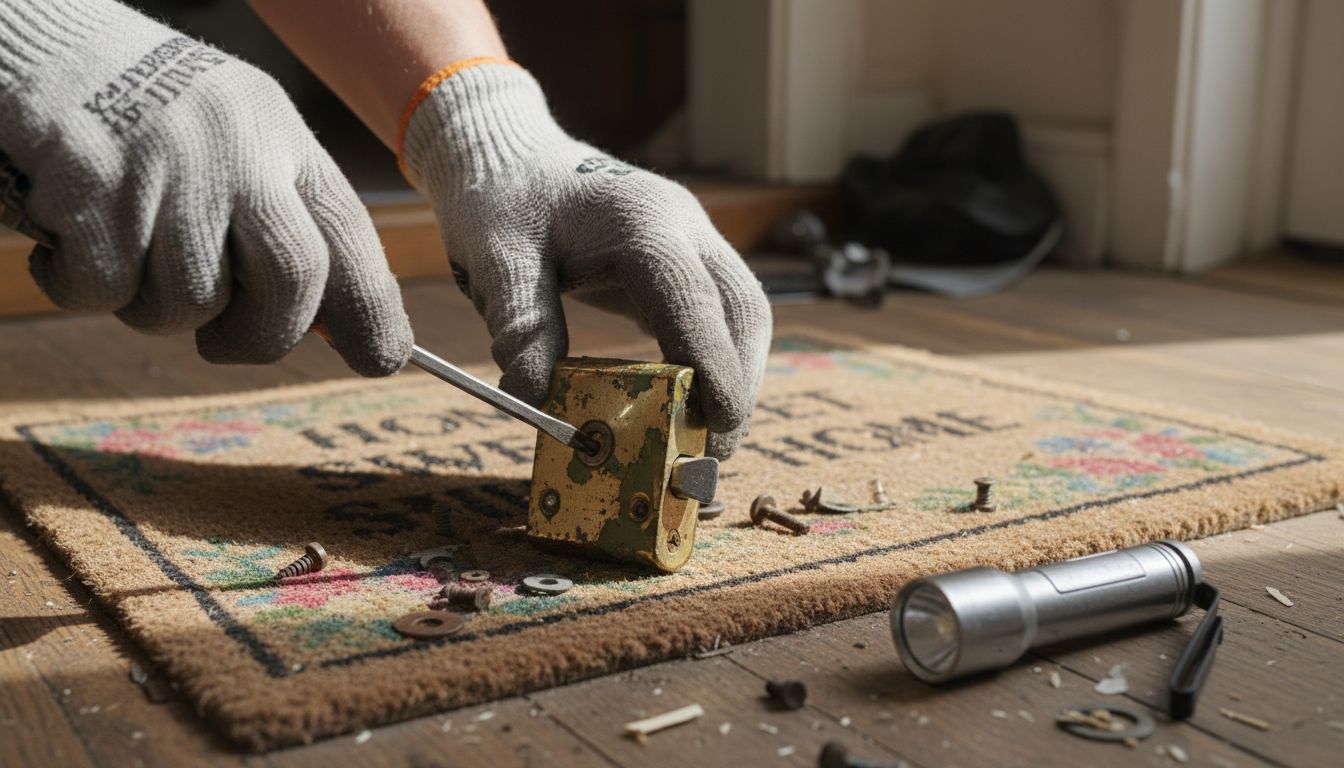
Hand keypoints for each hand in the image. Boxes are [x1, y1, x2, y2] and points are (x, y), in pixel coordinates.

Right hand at [0, 0, 410, 375]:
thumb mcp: (242, 147)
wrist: (43, 50)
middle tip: (223, 344)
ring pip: (191, 303)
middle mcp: (238, 148)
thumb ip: (287, 226)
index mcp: (283, 140)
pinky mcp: (92, 190)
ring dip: (154, 309)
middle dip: (263, 336)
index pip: (352, 236)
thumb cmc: (151, 123)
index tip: (378, 360)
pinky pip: (106, 293)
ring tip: (128, 250)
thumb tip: (332, 329)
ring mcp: (167, 168)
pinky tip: (73, 233)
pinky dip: (82, 287)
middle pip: (294, 279)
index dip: (374, 312)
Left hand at [402, 62, 770, 456]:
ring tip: (706, 437)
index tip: (716, 430)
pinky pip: (721, 314)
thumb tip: (534, 400)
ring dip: (735, 376)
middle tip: (713, 452)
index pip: (694, 302)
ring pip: (743, 313)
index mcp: (641, 221)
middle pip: (741, 310)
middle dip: (737, 384)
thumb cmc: (500, 203)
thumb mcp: (495, 259)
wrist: (509, 155)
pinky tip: (692, 402)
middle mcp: (684, 225)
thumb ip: (521, 325)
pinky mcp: (687, 259)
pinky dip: (716, 361)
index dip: (712, 369)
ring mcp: (693, 240)